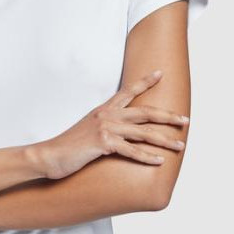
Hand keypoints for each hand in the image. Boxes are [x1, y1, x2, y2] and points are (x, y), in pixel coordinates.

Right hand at [33, 70, 188, 180]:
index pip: (128, 91)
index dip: (145, 82)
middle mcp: (107, 115)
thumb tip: (116, 133)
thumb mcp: (87, 130)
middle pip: (145, 112)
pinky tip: (159, 160)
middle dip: (167, 116)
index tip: (161, 73)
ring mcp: (106, 128)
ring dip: (164, 140)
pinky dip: (147, 156)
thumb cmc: (68, 146)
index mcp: (104, 110)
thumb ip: (104, 127)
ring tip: (180, 145)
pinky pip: (131, 150)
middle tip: (185, 120)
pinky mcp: (103, 143)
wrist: (49, 155)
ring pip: (143, 132)